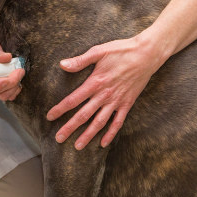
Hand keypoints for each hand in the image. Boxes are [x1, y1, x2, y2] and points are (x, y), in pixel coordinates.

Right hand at [0, 36, 24, 101]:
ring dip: (15, 85)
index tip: (15, 72)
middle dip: (13, 82)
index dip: (4, 82)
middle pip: (0, 91)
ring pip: (5, 95)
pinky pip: (7, 95)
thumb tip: (7, 57)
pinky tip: (16, 79)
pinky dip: (14, 88)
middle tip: (20, 70)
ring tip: (17, 72)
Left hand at [46, 36, 161, 149]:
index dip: (60, 109)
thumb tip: (62, 65)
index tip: (49, 117)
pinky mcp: (127, 104)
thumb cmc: (121, 50)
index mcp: (95, 82)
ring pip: (99, 122)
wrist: (147, 54)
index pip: (73, 100)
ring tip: (77, 146)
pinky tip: (103, 143)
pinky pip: (118, 122)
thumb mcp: (99, 51)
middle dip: (70, 128)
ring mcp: (117, 101)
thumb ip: (80, 60)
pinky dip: (111, 134)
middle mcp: (105, 95)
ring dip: (88, 135)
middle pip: (84, 115)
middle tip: (59, 138)